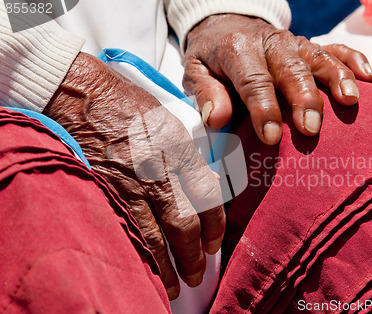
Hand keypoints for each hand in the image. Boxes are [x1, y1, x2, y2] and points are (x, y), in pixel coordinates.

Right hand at [43, 52, 224, 299]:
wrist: (84, 96)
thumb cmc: (129, 105)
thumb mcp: (171, 121)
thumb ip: (189, 155)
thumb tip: (205, 186)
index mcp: (180, 149)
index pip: (208, 197)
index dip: (214, 227)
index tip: (214, 244)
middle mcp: (159, 170)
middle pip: (184, 224)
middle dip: (193, 255)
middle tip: (197, 275)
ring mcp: (130, 183)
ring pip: (155, 235)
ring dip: (167, 265)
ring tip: (174, 285)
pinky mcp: (106, 190)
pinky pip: (126, 229)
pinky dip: (138, 252)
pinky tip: (144, 267)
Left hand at [183, 14, 371, 144]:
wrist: (226, 25)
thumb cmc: (212, 59)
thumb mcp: (196, 72)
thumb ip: (205, 94)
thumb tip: (217, 120)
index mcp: (238, 49)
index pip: (254, 81)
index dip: (264, 109)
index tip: (272, 138)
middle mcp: (270, 43)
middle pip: (291, 69)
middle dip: (304, 99)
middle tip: (311, 129)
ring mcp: (294, 43)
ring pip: (319, 57)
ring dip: (337, 78)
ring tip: (350, 101)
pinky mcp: (309, 46)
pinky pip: (336, 48)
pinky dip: (353, 60)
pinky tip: (368, 78)